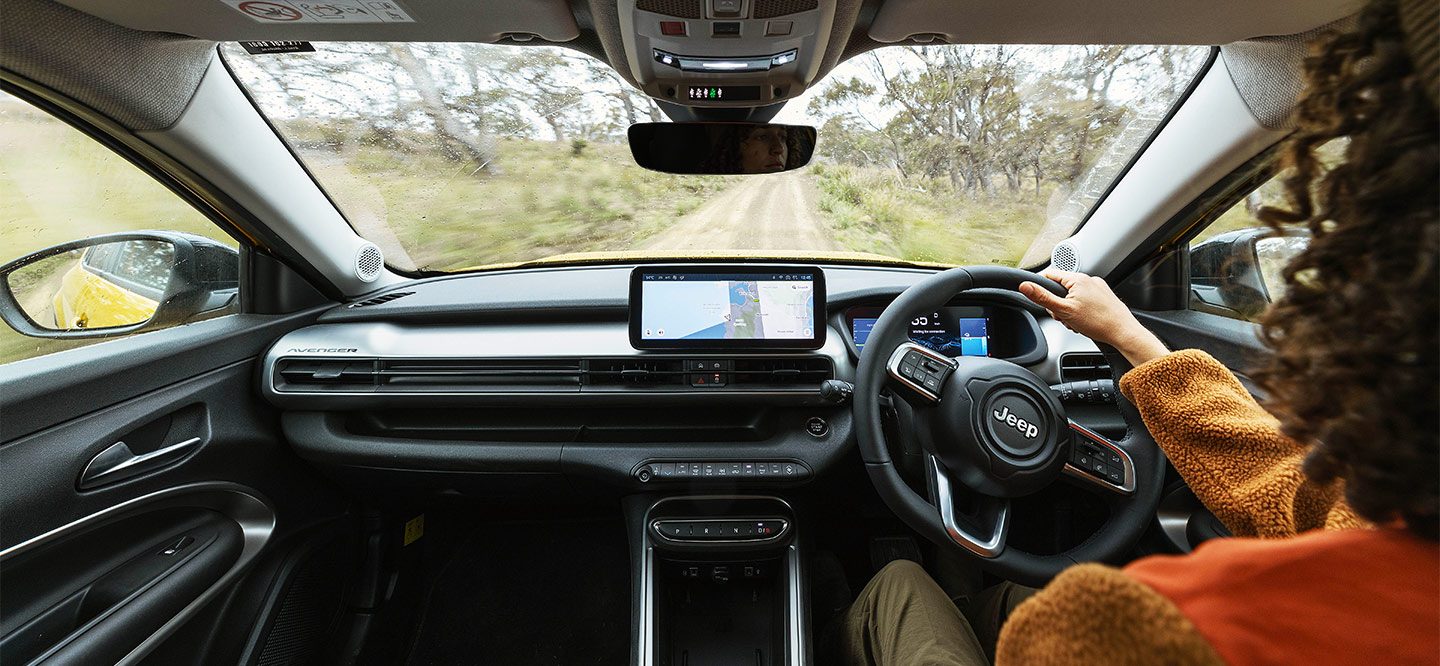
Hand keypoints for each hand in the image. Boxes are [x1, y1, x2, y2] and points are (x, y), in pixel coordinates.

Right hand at [1019, 270, 1169, 366]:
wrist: (1123, 332)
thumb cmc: (1098, 322)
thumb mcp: (1063, 311)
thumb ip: (1042, 297)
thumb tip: (1025, 286)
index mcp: (1077, 279)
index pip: (1049, 276)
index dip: (1042, 290)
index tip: (1044, 303)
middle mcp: (1088, 279)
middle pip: (1061, 288)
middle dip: (1058, 305)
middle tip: (1064, 317)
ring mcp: (1098, 287)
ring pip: (1073, 296)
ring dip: (1069, 310)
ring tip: (1077, 322)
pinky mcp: (1104, 296)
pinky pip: (1085, 300)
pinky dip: (1081, 310)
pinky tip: (1085, 321)